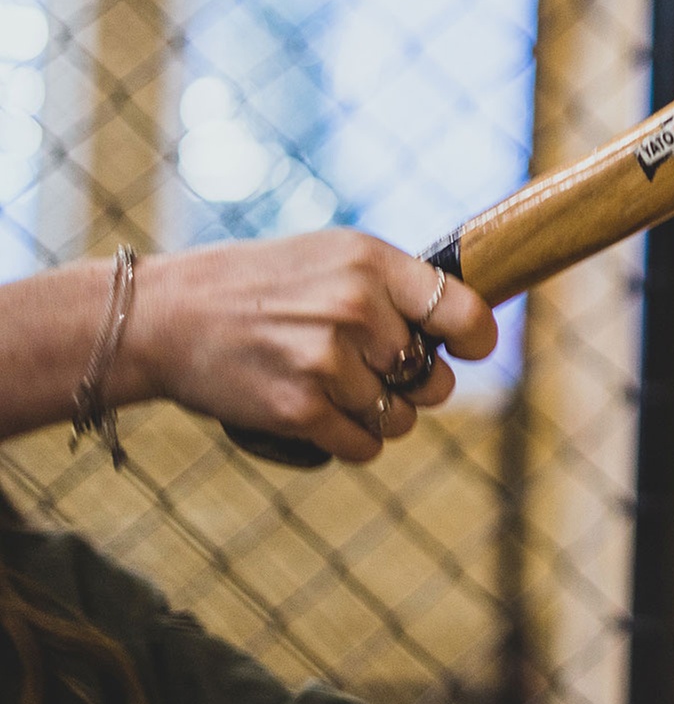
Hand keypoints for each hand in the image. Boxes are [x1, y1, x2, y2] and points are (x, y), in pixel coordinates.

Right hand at [126, 231, 496, 461]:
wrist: (167, 316)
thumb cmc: (263, 286)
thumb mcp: (334, 257)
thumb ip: (399, 287)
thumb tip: (470, 325)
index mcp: (371, 264)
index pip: (466, 314)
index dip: (475, 341)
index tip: (464, 349)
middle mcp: (355, 308)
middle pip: (434, 380)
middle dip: (413, 385)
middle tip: (373, 371)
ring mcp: (326, 361)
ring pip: (400, 419)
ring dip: (379, 415)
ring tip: (335, 387)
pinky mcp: (299, 409)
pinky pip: (364, 446)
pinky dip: (351, 440)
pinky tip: (320, 413)